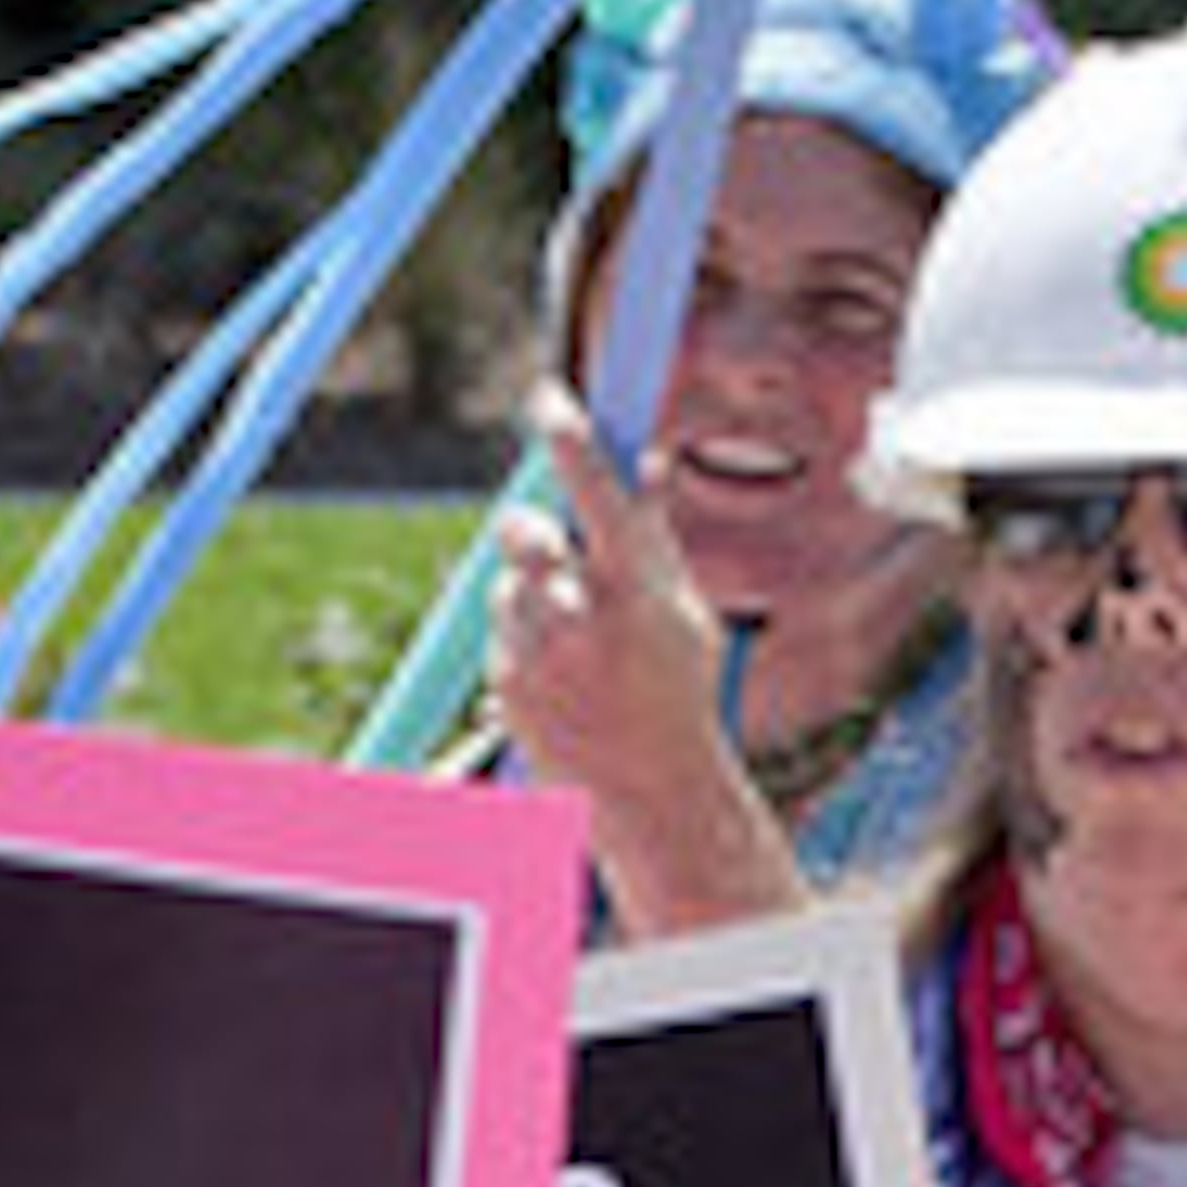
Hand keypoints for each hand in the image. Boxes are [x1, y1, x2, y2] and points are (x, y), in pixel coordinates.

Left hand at [491, 391, 732, 814]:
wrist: (649, 790)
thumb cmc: (677, 692)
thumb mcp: (686, 610)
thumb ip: (655, 535)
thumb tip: (646, 460)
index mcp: (637, 588)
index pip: (595, 488)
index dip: (569, 434)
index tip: (547, 396)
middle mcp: (583, 614)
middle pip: (524, 533)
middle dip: (530, 531)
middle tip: (552, 548)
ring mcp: (539, 650)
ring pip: (508, 583)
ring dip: (533, 594)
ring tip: (575, 641)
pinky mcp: (506, 680)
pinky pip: (500, 629)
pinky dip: (523, 638)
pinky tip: (562, 676)